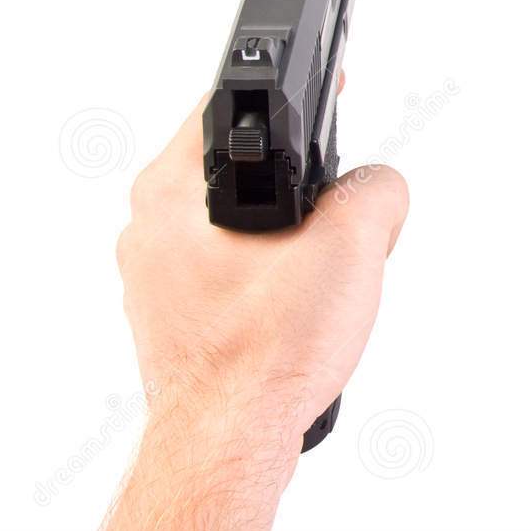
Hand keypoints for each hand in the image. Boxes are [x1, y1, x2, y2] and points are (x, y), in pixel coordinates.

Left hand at [105, 83, 407, 530]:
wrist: (228, 442)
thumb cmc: (262, 357)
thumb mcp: (348, 248)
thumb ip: (375, 190)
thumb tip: (379, 185)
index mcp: (173, 192)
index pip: (227, 104)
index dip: (293, 92)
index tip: (330, 88)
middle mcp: (152, 227)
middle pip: (242, 165)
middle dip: (304, 184)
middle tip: (338, 214)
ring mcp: (157, 273)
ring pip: (239, 220)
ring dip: (291, 234)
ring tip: (321, 273)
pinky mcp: (174, 311)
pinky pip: (232, 266)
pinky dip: (272, 273)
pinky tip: (298, 306)